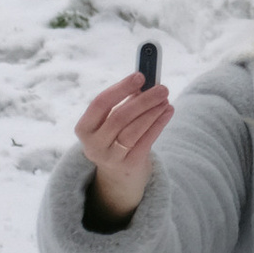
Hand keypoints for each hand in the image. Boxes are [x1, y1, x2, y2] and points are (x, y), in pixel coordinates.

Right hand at [76, 70, 172, 225]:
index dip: (121, 88)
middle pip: (119, 117)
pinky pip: (146, 141)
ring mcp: (110, 158)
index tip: (140, 76)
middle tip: (162, 88)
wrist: (118, 176)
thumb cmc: (115, 137)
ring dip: (152, 111)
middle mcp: (94, 145)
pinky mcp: (128, 166)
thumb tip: (147, 82)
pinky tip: (168, 112)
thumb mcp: (112, 121)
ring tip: (166, 99)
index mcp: (84, 128)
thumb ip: (126, 101)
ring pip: (134, 130)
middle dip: (143, 100)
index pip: (100, 103)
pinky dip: (159, 124)